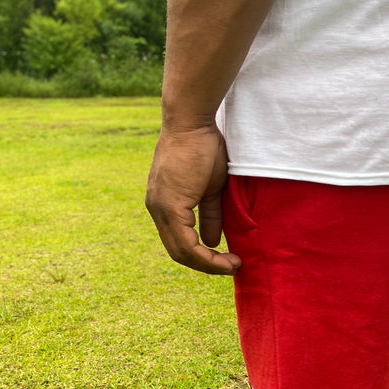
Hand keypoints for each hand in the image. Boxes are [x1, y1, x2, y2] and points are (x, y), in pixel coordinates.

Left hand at [145, 124, 241, 274]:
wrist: (193, 121)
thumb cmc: (204, 146)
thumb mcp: (211, 188)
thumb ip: (211, 214)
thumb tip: (213, 240)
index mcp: (164, 204)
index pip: (179, 242)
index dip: (203, 257)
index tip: (227, 260)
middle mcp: (157, 208)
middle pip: (178, 252)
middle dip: (207, 265)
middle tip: (231, 267)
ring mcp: (160, 208)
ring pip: (181, 251)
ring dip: (208, 264)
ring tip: (232, 265)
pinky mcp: (169, 206)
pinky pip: (186, 242)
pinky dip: (206, 255)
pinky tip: (225, 256)